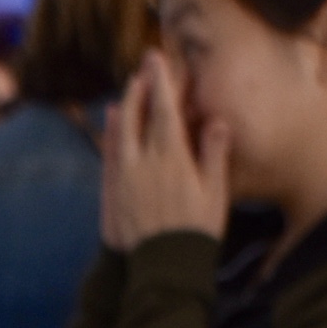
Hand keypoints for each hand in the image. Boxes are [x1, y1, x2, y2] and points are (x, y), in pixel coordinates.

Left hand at [102, 50, 228, 249]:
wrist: (163, 269)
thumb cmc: (196, 232)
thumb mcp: (215, 193)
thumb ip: (214, 154)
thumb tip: (217, 120)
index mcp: (171, 157)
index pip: (164, 109)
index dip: (162, 81)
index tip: (158, 58)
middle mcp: (143, 162)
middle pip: (139, 114)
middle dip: (142, 86)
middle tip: (145, 66)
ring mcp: (124, 177)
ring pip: (121, 131)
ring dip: (126, 105)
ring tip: (131, 86)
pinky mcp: (113, 193)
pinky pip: (109, 153)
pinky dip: (111, 131)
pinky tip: (112, 117)